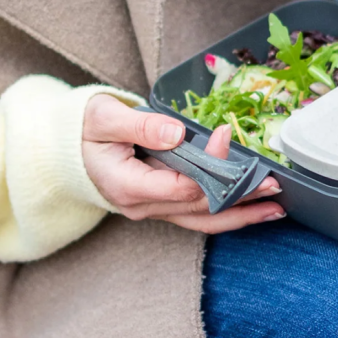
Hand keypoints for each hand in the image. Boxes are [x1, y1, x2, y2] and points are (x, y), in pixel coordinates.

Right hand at [82, 94, 284, 233]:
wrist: (63, 150)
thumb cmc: (82, 129)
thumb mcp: (104, 118)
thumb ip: (140, 124)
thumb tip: (176, 133)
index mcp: (126, 186)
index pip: (180, 185)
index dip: (209, 167)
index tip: (226, 136)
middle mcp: (141, 206)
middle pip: (198, 209)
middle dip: (238, 198)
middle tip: (273, 186)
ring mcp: (151, 209)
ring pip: (201, 219)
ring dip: (239, 214)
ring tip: (273, 207)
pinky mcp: (160, 204)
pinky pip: (196, 213)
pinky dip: (225, 211)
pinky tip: (250, 207)